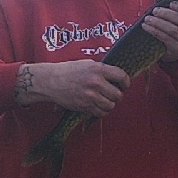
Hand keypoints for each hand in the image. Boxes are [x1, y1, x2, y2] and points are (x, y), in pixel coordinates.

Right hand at [16, 60, 130, 116]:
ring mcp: (90, 96)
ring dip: (109, 104)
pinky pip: (101, 113)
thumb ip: (102, 70)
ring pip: (111, 105)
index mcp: (98, 69)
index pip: (122, 77)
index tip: (124, 85)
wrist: (51, 81)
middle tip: (112, 93)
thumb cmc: (69, 71)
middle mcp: (96, 82)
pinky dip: (102, 111)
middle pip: (118, 94)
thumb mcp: (87, 64)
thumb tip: (117, 76)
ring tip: (104, 100)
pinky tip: (98, 105)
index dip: (126, 82)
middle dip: (117, 95)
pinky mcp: (85, 106)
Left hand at [141, 0, 177, 62]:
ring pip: (173, 30)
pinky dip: (155, 32)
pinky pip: (166, 39)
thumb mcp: (170, 13)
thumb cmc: (173, 26)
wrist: (173, 49)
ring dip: (158, 23)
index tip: (171, 3)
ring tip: (147, 19)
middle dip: (167, 14)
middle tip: (154, 10)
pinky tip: (147, 27)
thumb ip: (165, 2)